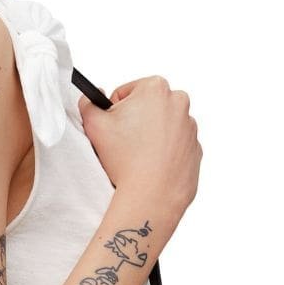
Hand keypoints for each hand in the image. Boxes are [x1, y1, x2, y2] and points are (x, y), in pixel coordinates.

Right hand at [78, 75, 201, 218]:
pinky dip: (164, 154)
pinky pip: (175, 147)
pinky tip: (152, 167)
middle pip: (148, 108)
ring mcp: (190, 127)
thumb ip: (88, 104)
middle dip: (135, 122)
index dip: (115, 112)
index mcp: (156, 87)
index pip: (127, 92)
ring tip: (138, 158)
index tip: (115, 129)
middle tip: (125, 145)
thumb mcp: (94, 126)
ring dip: (150, 138)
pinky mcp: (195, 150)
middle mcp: (179, 102)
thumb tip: (90, 99)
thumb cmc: (125, 160)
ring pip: (163, 127)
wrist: (151, 197)